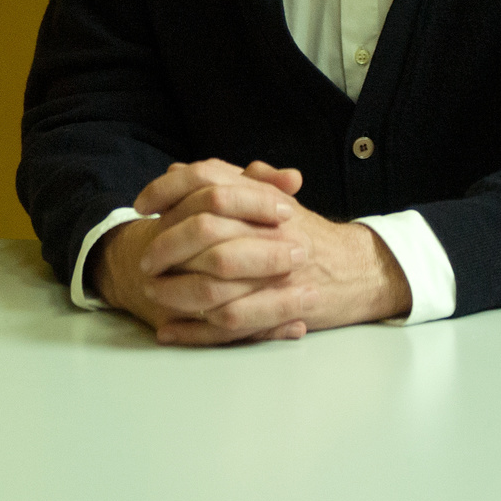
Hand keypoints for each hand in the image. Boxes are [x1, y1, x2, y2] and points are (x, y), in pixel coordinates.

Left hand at [96, 159, 412, 345]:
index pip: (207, 179)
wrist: (358, 269)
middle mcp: (271, 228)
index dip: (168, 190)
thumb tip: (178, 169)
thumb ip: (229, 182)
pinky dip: (194, 331)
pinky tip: (169, 331)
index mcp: (264, 197)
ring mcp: (277, 270)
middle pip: (205, 231)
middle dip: (166, 247)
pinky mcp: (281, 307)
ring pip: (213, 283)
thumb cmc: (308, 235)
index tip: (142, 205)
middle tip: (144, 260)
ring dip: (174, 292)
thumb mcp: (272, 199)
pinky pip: (229, 323)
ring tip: (151, 296)